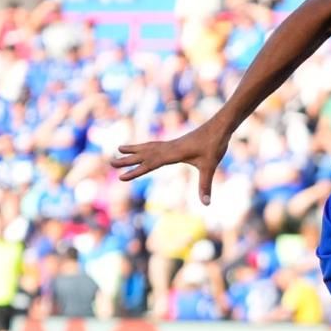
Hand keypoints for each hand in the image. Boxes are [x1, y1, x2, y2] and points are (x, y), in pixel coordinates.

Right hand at [110, 121, 230, 204]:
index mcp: (173, 154)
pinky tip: (144, 147)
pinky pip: (157, 144)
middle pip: (144, 154)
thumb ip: (205, 185)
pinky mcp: (176, 142)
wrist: (220, 126)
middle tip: (110, 162)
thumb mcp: (210, 166)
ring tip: (119, 149)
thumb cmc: (215, 145)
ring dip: (133, 149)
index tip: (121, 176)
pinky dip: (146, 145)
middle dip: (127, 159)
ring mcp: (172, 144)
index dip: (135, 171)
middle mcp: (169, 147)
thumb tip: (206, 204)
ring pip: (148, 147)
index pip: (150, 164)